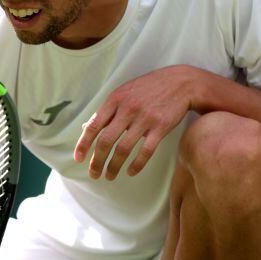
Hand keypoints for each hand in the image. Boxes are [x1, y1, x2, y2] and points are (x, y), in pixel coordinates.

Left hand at [74, 65, 202, 179]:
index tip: (78, 159)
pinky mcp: (161, 127)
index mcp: (115, 100)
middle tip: (94, 174)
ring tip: (109, 176)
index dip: (84, 144)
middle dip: (97, 161)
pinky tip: (130, 172)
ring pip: (123, 149)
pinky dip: (136, 165)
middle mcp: (128, 109)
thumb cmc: (148, 89)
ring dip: (114, 166)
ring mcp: (145, 118)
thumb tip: (87, 127)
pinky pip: (146, 151)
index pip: (94, 125)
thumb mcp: (124, 92)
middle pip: (106, 141)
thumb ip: (106, 110)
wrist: (181, 82)